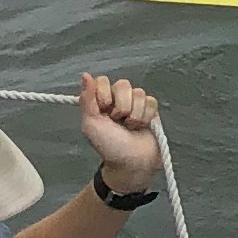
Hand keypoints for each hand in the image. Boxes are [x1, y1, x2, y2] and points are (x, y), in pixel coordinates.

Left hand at [77, 70, 162, 196]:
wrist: (132, 163)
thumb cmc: (109, 146)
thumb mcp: (91, 125)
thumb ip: (87, 99)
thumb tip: (85, 74)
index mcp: (101, 100)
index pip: (103, 81)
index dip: (104, 94)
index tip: (104, 110)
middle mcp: (118, 99)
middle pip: (123, 84)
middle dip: (121, 106)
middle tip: (119, 121)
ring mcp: (136, 103)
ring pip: (139, 92)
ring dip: (134, 114)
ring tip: (131, 127)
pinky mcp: (151, 109)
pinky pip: (151, 101)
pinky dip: (146, 116)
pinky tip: (142, 127)